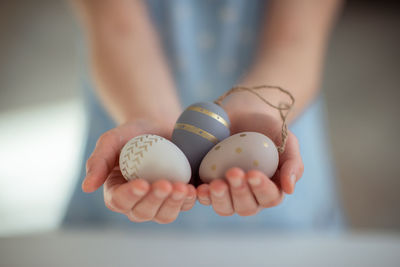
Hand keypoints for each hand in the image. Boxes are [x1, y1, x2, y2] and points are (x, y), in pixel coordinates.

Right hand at [82, 119, 196, 223]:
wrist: (160, 127)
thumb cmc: (134, 134)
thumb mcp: (112, 140)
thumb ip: (98, 160)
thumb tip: (87, 187)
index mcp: (117, 191)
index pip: (119, 201)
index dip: (130, 195)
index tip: (142, 183)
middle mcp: (137, 202)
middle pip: (143, 212)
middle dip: (155, 200)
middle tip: (165, 184)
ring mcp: (159, 203)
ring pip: (164, 215)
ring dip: (173, 204)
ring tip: (182, 188)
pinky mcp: (178, 198)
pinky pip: (184, 206)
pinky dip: (189, 200)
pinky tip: (194, 189)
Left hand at [196, 112, 303, 215]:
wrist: (243, 115)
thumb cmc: (268, 128)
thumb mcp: (286, 140)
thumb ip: (293, 163)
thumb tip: (289, 189)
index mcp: (271, 188)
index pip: (269, 197)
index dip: (261, 188)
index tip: (253, 173)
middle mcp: (250, 196)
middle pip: (246, 207)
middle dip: (239, 192)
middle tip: (233, 172)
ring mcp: (228, 194)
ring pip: (225, 208)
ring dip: (220, 198)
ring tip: (215, 184)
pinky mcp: (209, 186)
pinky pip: (205, 198)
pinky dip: (202, 196)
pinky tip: (198, 188)